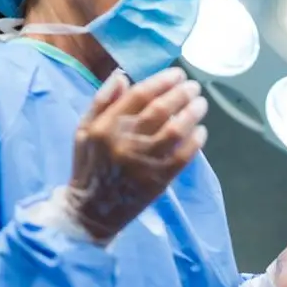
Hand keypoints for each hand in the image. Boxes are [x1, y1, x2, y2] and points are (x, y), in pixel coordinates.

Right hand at [66, 68, 206, 242]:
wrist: (92, 211)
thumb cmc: (89, 166)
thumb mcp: (85, 130)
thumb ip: (101, 101)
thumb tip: (123, 75)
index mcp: (105, 127)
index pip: (139, 95)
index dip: (161, 81)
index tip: (176, 74)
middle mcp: (124, 142)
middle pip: (160, 109)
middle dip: (181, 94)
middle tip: (193, 87)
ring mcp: (143, 162)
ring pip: (175, 130)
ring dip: (192, 114)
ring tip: (201, 104)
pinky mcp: (158, 180)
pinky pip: (183, 156)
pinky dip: (195, 142)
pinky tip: (201, 131)